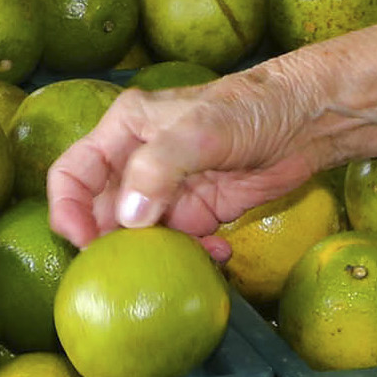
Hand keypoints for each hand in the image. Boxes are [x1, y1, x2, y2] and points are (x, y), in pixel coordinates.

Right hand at [47, 69, 326, 250]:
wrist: (307, 119)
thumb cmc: (250, 107)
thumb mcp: (198, 130)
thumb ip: (156, 168)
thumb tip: (127, 219)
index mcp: (123, 131)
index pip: (71, 173)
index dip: (68, 210)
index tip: (83, 243)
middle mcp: (137, 160)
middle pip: (100, 211)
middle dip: (109, 243)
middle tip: (129, 269)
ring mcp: (168, 188)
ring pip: (138, 234)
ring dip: (152, 255)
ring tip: (180, 260)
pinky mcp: (199, 210)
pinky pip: (178, 243)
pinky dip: (191, 255)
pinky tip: (217, 253)